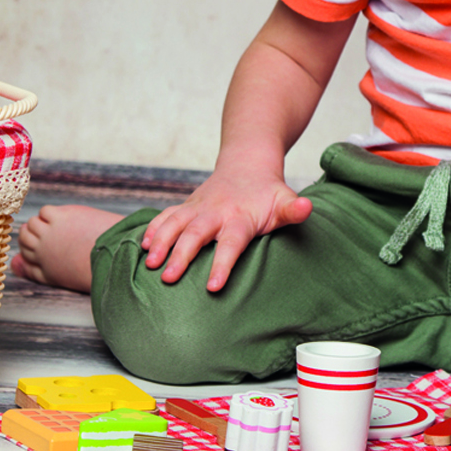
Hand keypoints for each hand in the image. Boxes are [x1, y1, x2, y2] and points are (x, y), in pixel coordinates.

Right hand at [140, 167, 311, 292]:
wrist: (247, 163)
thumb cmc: (267, 192)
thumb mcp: (284, 200)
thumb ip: (294, 209)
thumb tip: (307, 208)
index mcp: (240, 218)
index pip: (231, 243)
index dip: (222, 264)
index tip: (212, 286)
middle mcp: (215, 212)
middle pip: (195, 234)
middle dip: (181, 256)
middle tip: (168, 278)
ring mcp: (198, 208)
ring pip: (175, 223)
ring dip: (161, 242)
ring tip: (149, 264)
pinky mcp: (187, 207)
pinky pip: (166, 216)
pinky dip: (154, 228)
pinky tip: (143, 245)